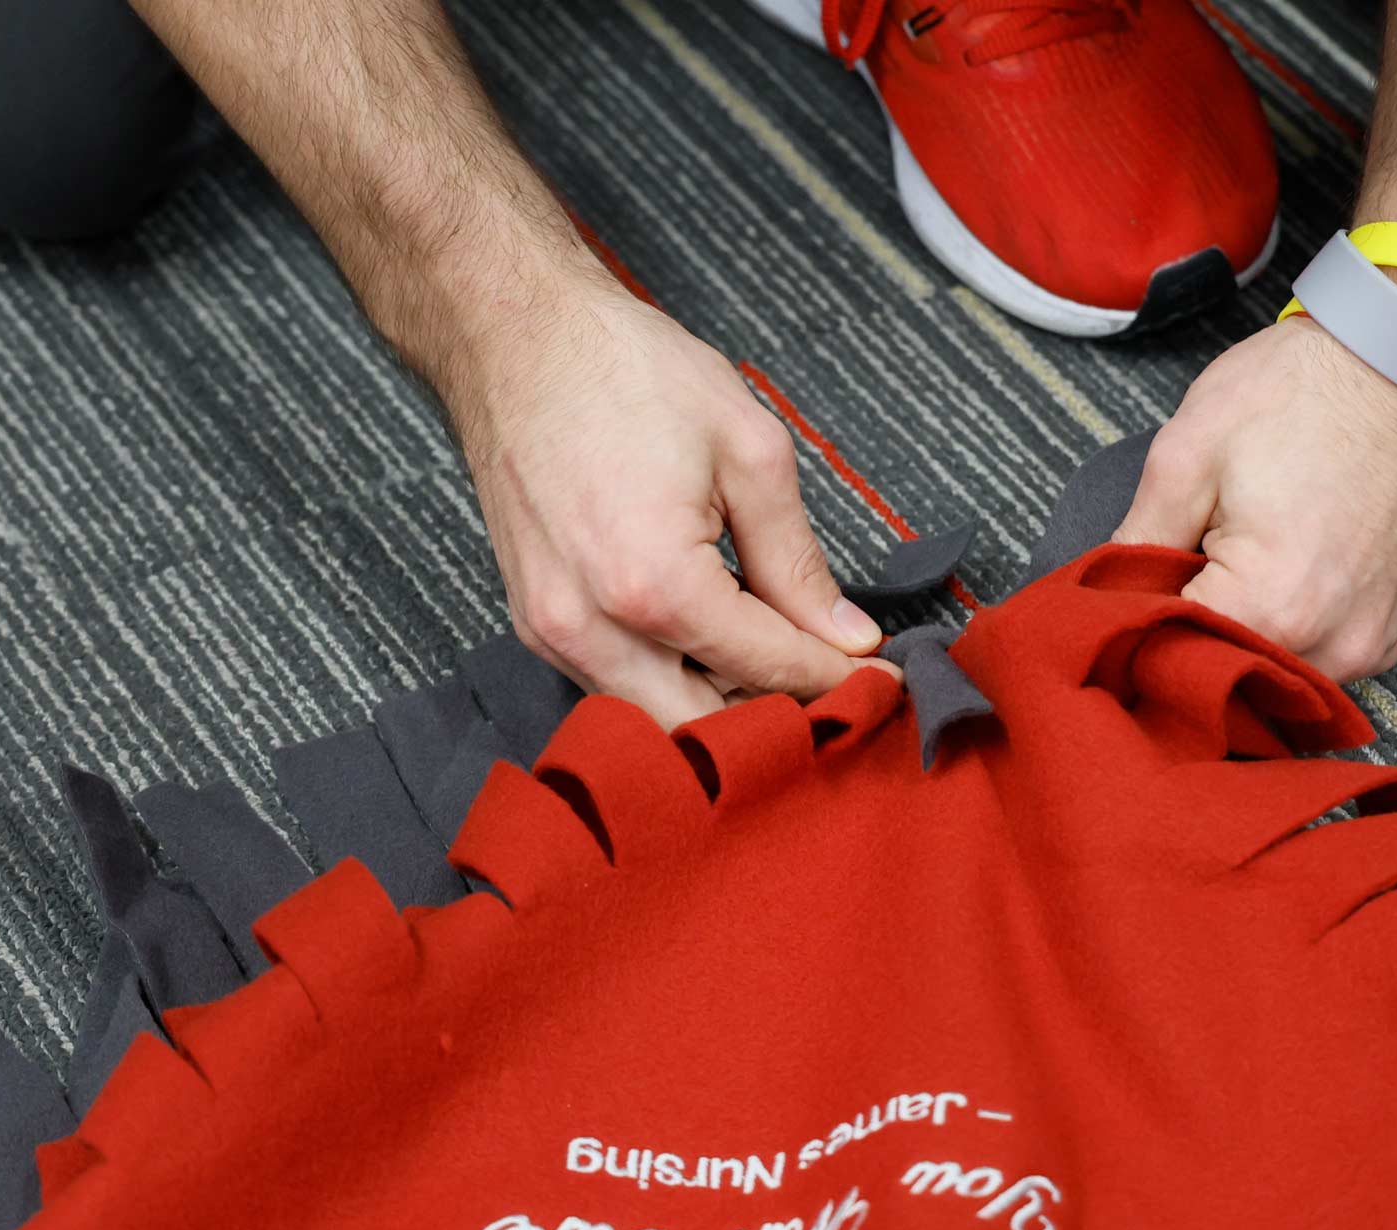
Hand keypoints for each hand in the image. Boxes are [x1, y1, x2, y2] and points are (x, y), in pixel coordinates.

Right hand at [458, 272, 892, 727]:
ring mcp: (552, 631)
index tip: (880, 679)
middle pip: (703, 728)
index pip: (767, 666)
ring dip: (719, 705)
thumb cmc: (620, 370)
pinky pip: (613, 683)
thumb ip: (799, 560)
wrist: (517, 334)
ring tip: (777, 661)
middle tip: (831, 683)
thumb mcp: (748, 451)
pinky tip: (712, 643)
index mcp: (654, 585)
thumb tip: (843, 632)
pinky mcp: (534, 621)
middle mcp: (590, 626)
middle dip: (773, 714)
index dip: (834, 678)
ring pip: (652, 717)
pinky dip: (668, 679)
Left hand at [1113, 317, 1396, 683]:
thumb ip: (1137, 541)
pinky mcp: (1388, 634)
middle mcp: (1330, 644)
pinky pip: (1316, 658)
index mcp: (1272, 605)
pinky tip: (1271, 578)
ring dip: (1237, 639)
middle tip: (1169, 580)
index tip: (1122, 598)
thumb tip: (1101, 596)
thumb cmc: (1303, 393)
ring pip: (1270, 674)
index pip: (1171, 658)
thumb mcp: (1188, 452)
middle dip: (1187, 640)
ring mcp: (1368, 646)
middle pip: (1226, 678)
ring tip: (1223, 573)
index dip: (1136, 629)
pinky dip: (1283, 633)